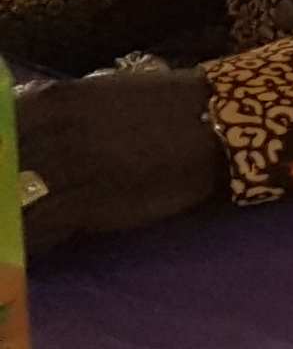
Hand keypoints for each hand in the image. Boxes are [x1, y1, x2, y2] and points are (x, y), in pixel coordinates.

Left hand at [15, 66, 221, 250]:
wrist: (215, 123)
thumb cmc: (158, 105)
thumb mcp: (96, 96)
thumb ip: (51, 115)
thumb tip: (14, 137)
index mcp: (51, 100)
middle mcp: (51, 129)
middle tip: (3, 202)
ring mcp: (68, 167)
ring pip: (7, 201)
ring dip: (3, 219)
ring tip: (6, 233)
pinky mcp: (87, 203)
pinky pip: (35, 231)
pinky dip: (20, 245)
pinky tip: (17, 253)